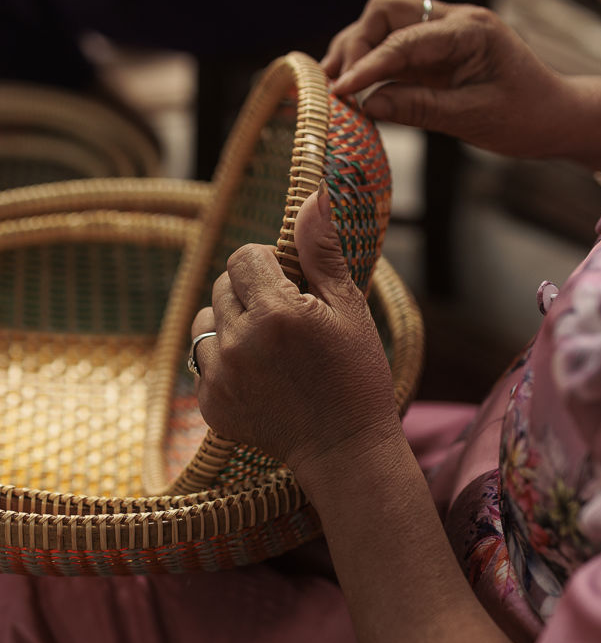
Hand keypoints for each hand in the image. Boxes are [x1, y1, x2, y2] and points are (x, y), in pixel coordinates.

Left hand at [191, 182, 399, 487]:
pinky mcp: (210, 404)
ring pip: (206, 321)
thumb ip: (322, 251)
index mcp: (276, 312)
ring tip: (268, 348)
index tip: (291, 285)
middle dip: (250, 292)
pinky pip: (203, 360)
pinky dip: (224, 361)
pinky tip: (259, 378)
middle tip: (285, 320)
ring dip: (230, 323)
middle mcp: (240, 342)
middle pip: (223, 285)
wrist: (345, 450)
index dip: (268, 264)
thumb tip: (314, 193)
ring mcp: (221, 376)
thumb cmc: (356, 374)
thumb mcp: (349, 307)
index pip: (244, 256)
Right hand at [322, 0, 573, 159]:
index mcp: (470, 30)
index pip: (404, 39)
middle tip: (339, 86)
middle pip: (385, 11)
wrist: (554, 117)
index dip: (367, 65)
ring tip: (332, 82)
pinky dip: (369, 62)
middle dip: (355, 44)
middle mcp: (453, 20)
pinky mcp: (433, 51)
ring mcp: (441, 33)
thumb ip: (420, 108)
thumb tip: (368, 105)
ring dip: (355, 49)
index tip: (341, 91)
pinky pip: (391, 46)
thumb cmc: (523, 117)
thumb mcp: (472, 118)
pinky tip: (352, 85)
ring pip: (383, 23)